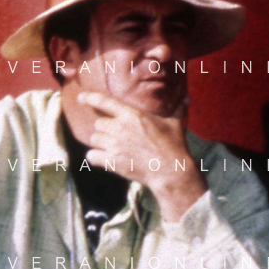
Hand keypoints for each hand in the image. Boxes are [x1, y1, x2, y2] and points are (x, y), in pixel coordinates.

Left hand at [78, 90, 205, 220]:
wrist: (170, 171)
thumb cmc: (174, 146)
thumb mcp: (175, 125)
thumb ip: (177, 110)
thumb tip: (186, 100)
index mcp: (132, 115)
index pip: (104, 101)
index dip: (90, 98)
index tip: (81, 98)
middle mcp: (120, 128)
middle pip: (98, 124)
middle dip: (104, 130)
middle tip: (114, 136)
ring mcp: (114, 145)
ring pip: (93, 139)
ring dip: (99, 143)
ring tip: (110, 147)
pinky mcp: (112, 161)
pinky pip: (92, 156)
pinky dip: (95, 157)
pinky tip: (102, 159)